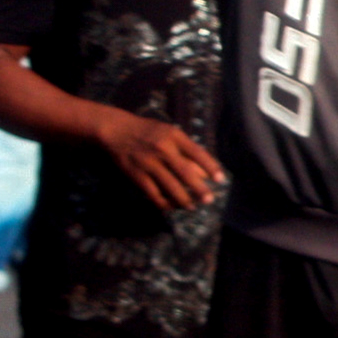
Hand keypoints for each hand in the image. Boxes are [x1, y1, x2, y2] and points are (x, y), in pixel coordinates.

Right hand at [95, 111, 224, 211]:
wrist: (116, 130)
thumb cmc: (147, 131)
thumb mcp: (168, 131)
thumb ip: (184, 146)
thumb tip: (203, 167)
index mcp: (173, 136)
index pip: (197, 152)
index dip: (210, 167)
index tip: (220, 179)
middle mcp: (162, 149)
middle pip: (185, 172)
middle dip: (199, 188)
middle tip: (209, 200)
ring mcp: (149, 163)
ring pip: (170, 186)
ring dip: (183, 199)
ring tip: (192, 207)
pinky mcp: (137, 174)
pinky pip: (153, 193)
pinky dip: (163, 202)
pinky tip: (170, 207)